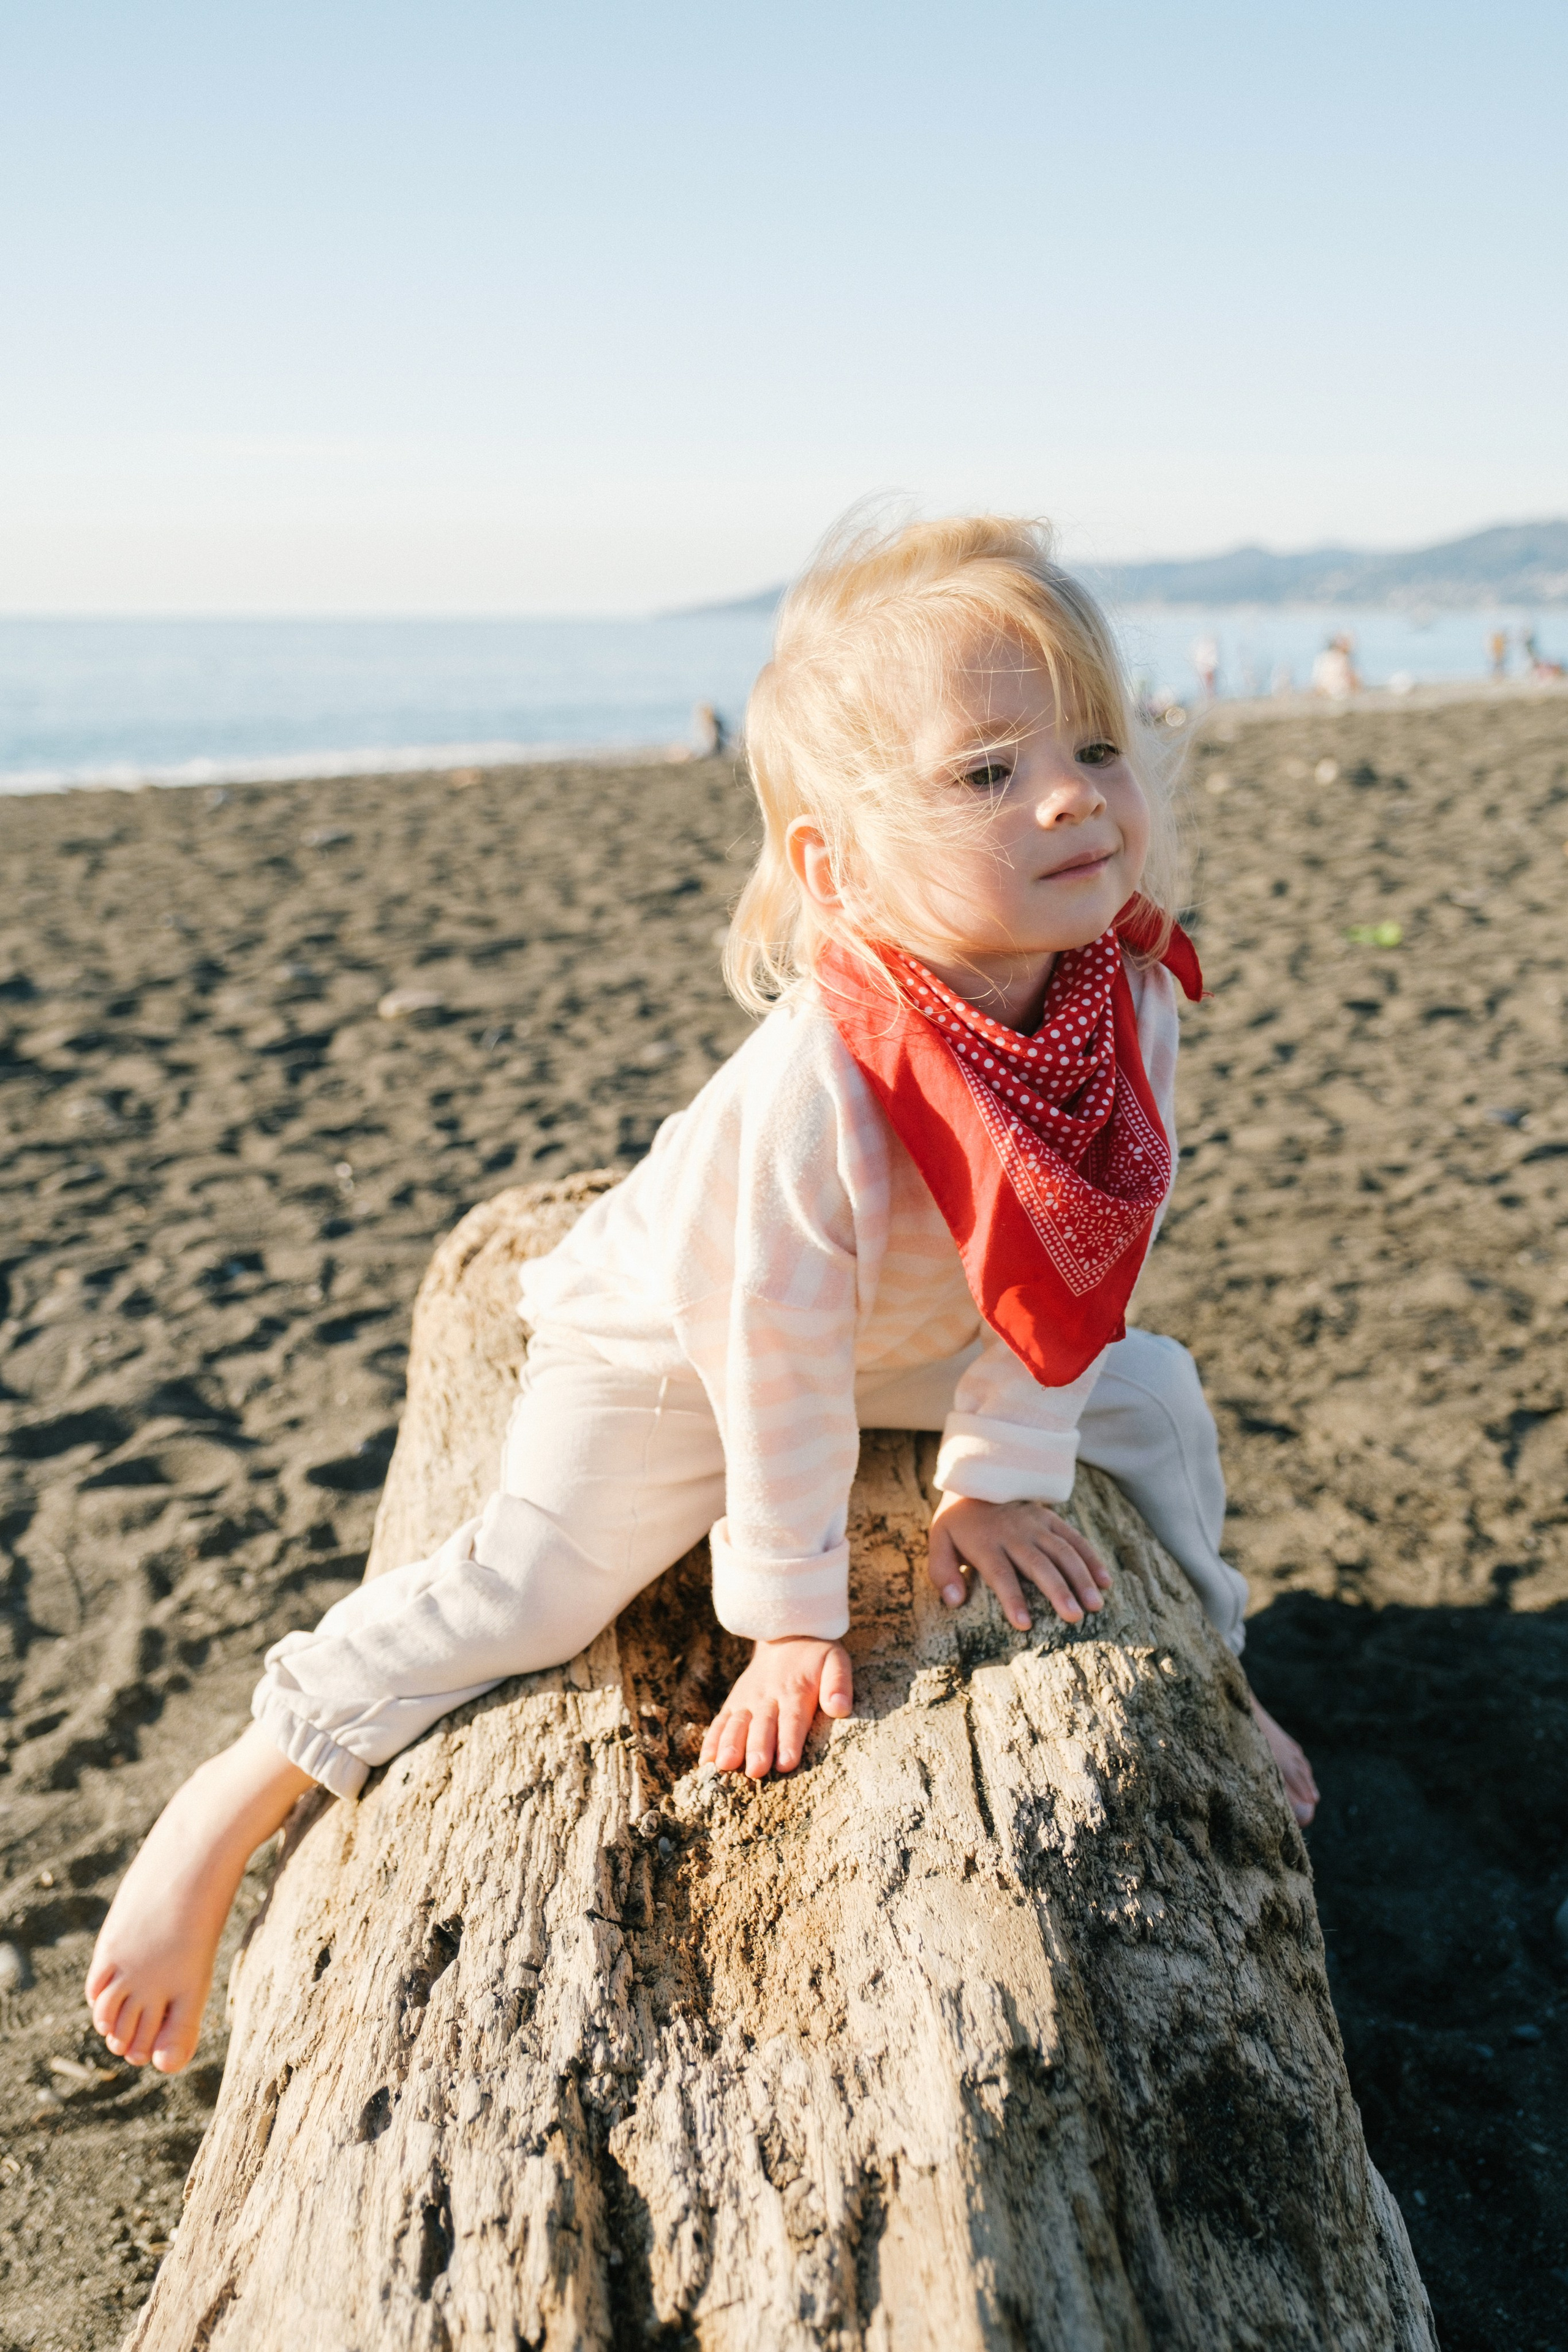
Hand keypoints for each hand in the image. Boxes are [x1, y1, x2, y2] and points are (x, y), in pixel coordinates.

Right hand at [699, 1636, 852, 1778]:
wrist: (786, 1636)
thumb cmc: (815, 1657)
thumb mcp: (835, 1661)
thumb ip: (838, 1683)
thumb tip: (840, 1707)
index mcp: (795, 1691)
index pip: (792, 1719)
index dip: (789, 1741)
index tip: (787, 1762)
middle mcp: (768, 1697)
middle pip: (762, 1726)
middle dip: (758, 1748)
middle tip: (756, 1770)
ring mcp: (748, 1701)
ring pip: (737, 1724)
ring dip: (730, 1744)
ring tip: (725, 1765)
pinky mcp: (734, 1703)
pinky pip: (721, 1721)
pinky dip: (712, 1740)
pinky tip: (707, 1760)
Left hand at [928, 1492, 1110, 1630]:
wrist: (976, 1479)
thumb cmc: (958, 1523)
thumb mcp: (939, 1541)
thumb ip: (942, 1572)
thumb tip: (954, 1601)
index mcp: (985, 1543)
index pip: (1000, 1574)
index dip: (1012, 1598)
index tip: (1024, 1624)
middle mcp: (1014, 1534)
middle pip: (1039, 1564)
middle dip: (1058, 1591)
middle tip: (1074, 1617)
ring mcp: (1035, 1524)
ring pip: (1063, 1551)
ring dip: (1081, 1578)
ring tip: (1095, 1605)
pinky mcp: (1050, 1518)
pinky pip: (1074, 1538)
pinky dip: (1091, 1558)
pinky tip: (1105, 1581)